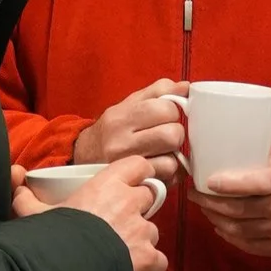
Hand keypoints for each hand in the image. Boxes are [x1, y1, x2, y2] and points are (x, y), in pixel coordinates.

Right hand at [14, 154, 167, 270]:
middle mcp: (129, 203)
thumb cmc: (53, 237)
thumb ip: (27, 199)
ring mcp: (142, 231)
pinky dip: (150, 265)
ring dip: (141, 238)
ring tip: (121, 249)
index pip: (138, 165)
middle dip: (138, 207)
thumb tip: (18, 187)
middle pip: (149, 197)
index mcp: (107, 185)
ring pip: (152, 230)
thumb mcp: (34, 214)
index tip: (132, 182)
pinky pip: (159, 259)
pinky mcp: (148, 258)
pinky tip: (134, 269)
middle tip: (120, 220)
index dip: (138, 174)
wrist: (66, 270)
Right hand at [71, 77, 187, 182]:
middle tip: (166, 135)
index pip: (165, 109)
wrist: (84, 156)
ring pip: (172, 161)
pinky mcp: (135, 183)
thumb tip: (186, 87)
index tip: (165, 116)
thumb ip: (158, 91)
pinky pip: (167, 179)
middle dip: (176, 134)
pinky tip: (159, 166)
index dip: (172, 112)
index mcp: (122, 116)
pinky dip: (169, 173)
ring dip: (173, 157)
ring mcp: (127, 166)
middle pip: (172, 135)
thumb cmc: (112, 129)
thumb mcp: (129, 103)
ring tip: (162, 152)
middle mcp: (121, 142)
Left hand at [192, 156, 270, 261]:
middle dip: (210, 203)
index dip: (229, 184)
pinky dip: (229, 235)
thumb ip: (255, 164)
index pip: (255, 184)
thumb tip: (218, 158)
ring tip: (205, 209)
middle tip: (195, 194)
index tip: (207, 181)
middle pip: (239, 210)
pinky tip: (220, 225)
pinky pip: (248, 245)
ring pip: (239, 229)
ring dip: (216, 219)